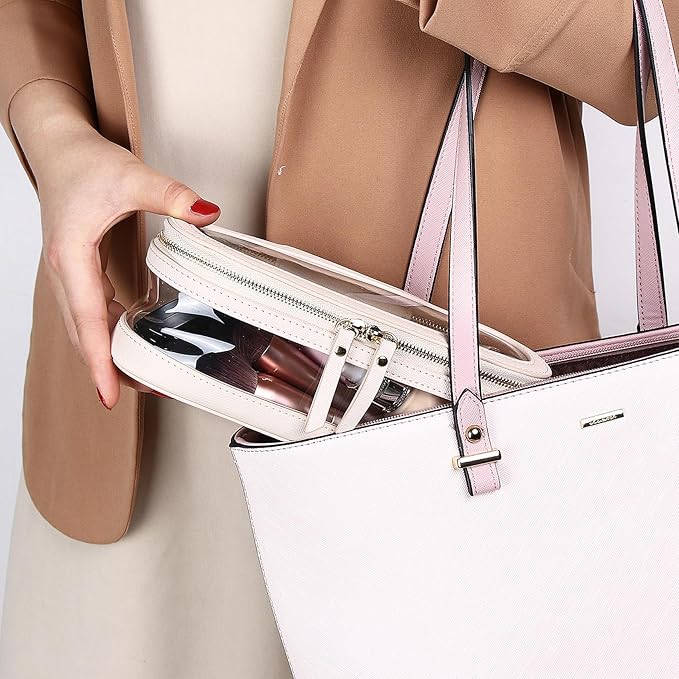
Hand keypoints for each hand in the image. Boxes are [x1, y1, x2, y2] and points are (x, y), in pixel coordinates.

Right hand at [10, 81, 220, 408]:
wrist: (58, 148)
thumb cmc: (84, 164)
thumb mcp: (131, 177)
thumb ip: (171, 196)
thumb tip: (207, 214)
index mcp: (71, 258)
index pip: (88, 320)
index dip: (99, 361)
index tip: (109, 396)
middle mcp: (64, 273)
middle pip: (85, 334)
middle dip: (110, 367)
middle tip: (148, 390)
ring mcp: (68, 275)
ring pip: (86, 327)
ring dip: (109, 354)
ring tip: (144, 376)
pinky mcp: (78, 271)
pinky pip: (91, 312)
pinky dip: (109, 332)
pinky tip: (133, 338)